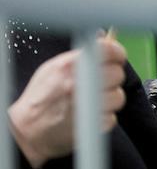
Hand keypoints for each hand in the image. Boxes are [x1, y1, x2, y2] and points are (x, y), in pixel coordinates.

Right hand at [7, 38, 126, 168]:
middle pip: (118, 74)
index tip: (117, 59)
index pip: (110, 50)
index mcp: (70, 66)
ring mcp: (85, 106)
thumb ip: (81, 54)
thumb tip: (106, 38)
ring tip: (92, 100)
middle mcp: (79, 84)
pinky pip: (112, 117)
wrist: (27, 129)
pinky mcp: (89, 126)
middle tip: (100, 83)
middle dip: (112, 78)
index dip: (117, 54)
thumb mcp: (54, 68)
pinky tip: (88, 115)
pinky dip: (104, 117)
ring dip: (110, 99)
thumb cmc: (41, 96)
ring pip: (118, 96)